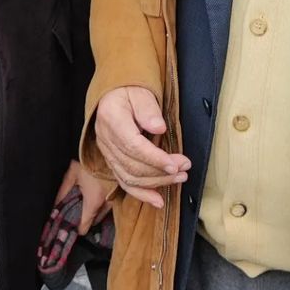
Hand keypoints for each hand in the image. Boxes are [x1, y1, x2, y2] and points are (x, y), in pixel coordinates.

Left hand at [56, 160, 113, 234]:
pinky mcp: (120, 192)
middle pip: (94, 221)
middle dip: (85, 218)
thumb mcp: (72, 174)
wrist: (107, 146)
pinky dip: (102, 204)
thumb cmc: (88, 160)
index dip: (76, 227)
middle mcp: (106, 204)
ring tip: (85, 201)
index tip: (71, 225)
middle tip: (76, 210)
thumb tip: (54, 206)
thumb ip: (63, 191)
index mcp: (93, 201)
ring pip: (103, 213)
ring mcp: (115, 198)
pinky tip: (96, 194)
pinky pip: (109, 205)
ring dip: (95, 211)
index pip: (84, 226)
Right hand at [94, 86, 189, 209]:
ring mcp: (107, 152)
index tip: (177, 163)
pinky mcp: (111, 160)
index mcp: (112, 119)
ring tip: (179, 179)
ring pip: (129, 177)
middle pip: (132, 165)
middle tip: (184, 169)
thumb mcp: (140, 91)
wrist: (112, 92)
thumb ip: (148, 109)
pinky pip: (123, 182)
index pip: (134, 146)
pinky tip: (158, 200)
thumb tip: (159, 127)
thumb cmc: (129, 90)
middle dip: (161, 172)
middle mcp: (105, 139)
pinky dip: (141, 194)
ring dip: (155, 183)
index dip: (155, 158)